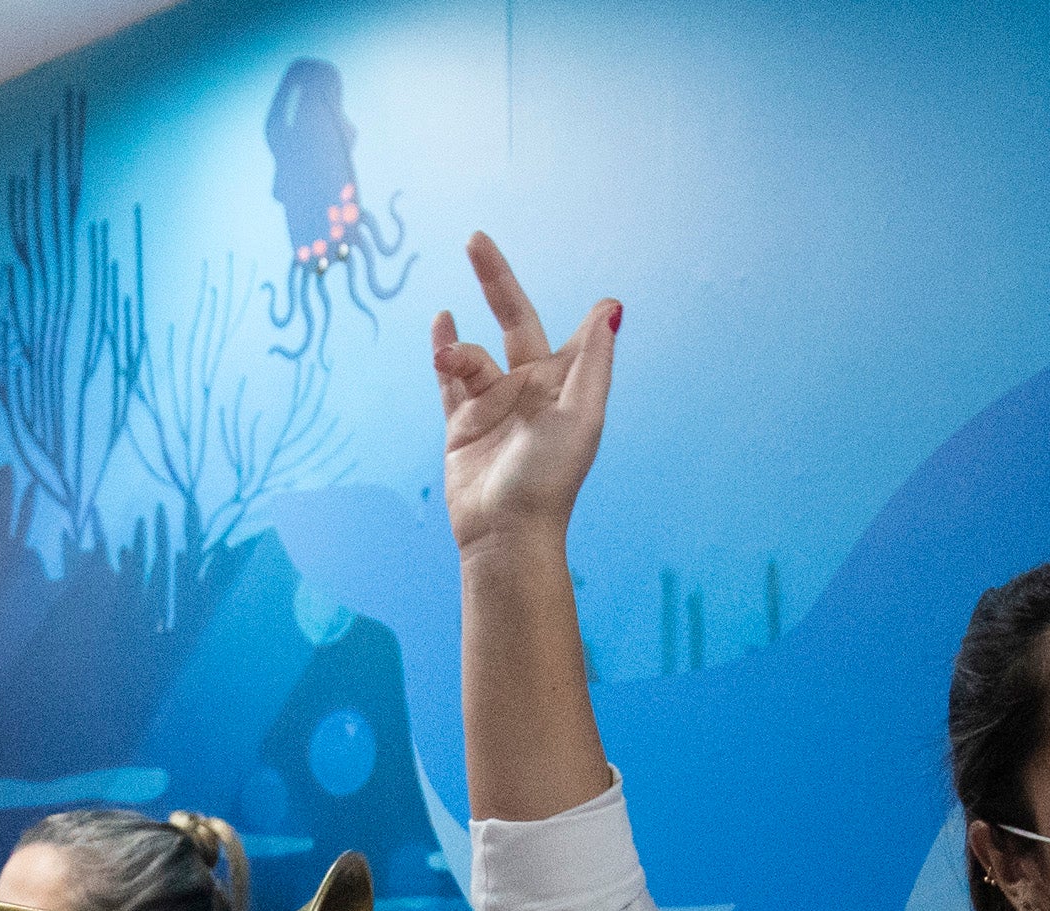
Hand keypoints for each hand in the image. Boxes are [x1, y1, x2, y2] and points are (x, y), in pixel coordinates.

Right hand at [435, 233, 616, 557]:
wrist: (504, 532)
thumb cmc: (549, 479)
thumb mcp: (581, 415)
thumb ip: (592, 359)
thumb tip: (610, 306)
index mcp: (563, 386)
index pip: (571, 337)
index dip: (586, 320)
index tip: (600, 303)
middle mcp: (529, 388)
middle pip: (512, 320)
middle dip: (495, 279)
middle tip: (475, 239)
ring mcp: (492, 403)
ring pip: (472, 354)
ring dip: (457, 347)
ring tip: (446, 355)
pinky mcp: (461, 422)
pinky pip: (448, 376)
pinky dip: (442, 348)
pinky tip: (439, 324)